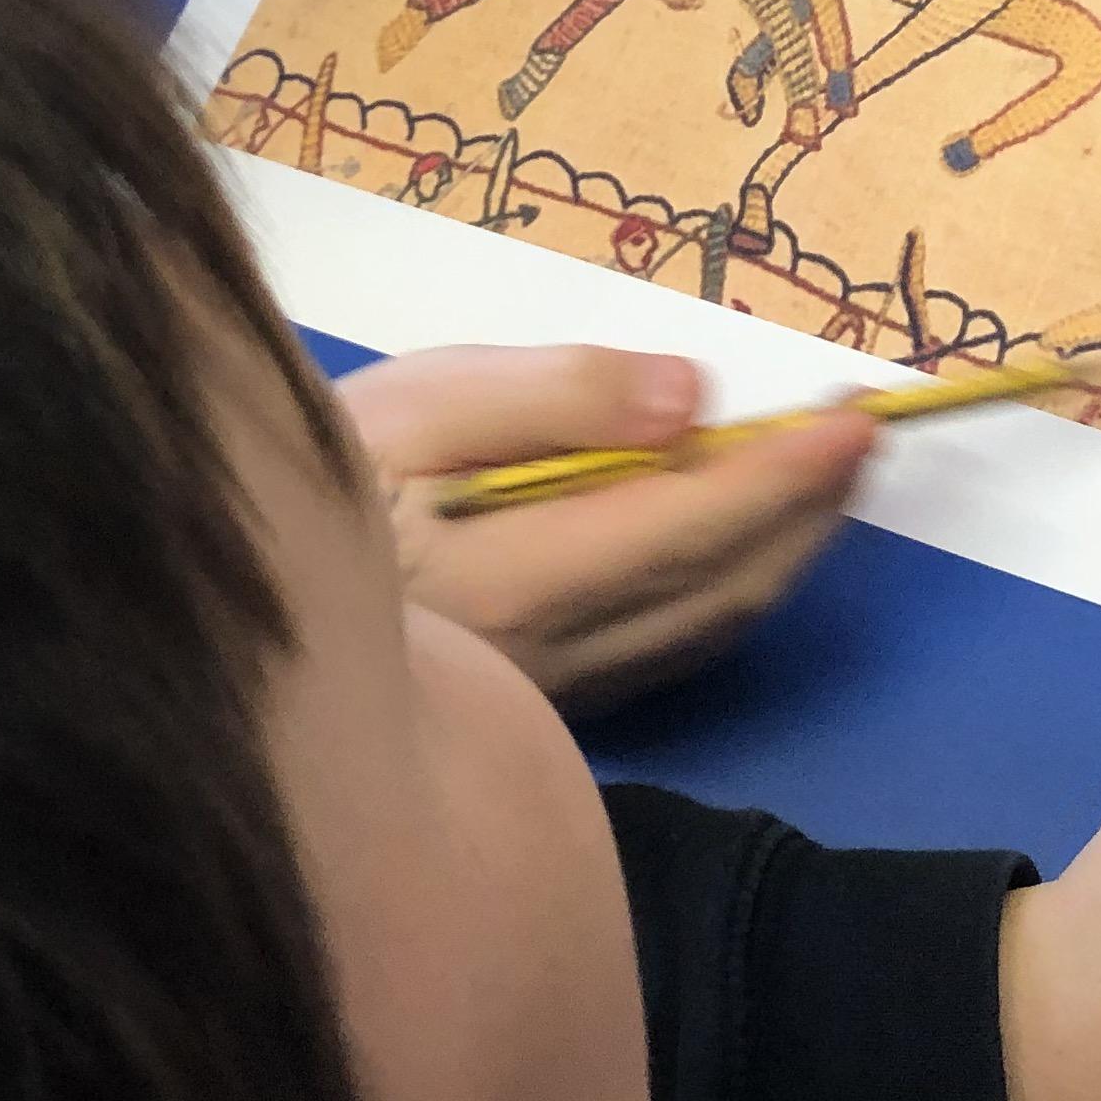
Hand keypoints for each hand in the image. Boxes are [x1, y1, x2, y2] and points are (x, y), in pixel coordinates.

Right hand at [340, 345, 874, 711]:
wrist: (233, 583)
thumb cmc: (310, 470)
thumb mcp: (414, 402)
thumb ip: (554, 397)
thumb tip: (693, 400)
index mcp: (513, 580)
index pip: (688, 527)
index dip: (784, 474)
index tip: (856, 415)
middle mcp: (554, 658)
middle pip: (723, 586)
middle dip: (809, 507)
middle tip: (866, 425)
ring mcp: (557, 693)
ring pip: (711, 625)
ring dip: (788, 546)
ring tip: (832, 465)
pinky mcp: (553, 703)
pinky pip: (678, 644)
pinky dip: (737, 581)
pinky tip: (752, 530)